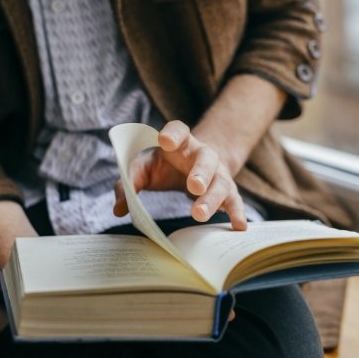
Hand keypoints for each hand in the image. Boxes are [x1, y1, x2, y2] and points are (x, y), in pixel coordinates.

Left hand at [113, 120, 246, 230]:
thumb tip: (119, 209)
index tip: (166, 140)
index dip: (173, 134)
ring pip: (220, 183)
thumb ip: (129, 183)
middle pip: (205, 159)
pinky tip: (239, 226)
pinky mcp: (227, 192)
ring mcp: (218, 174)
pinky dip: (237, 213)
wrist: (195, 168)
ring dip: (212, 198)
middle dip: (200, 172)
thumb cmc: (165, 167)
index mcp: (180, 143)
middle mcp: (202, 155)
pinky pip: (234, 202)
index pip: (178, 131)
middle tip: (193, 186)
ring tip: (199, 214)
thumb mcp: (144, 169)